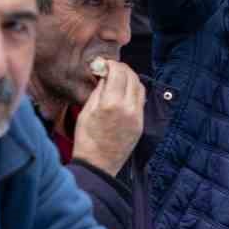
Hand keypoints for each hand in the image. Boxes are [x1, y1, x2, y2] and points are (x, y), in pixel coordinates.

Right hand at [70, 59, 144, 176]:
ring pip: (140, 87)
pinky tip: (125, 92)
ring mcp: (137, 116)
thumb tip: (105, 76)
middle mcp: (128, 108)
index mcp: (111, 103)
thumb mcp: (86, 111)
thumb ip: (98, 91)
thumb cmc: (86, 139)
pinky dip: (135, 91)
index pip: (118, 73)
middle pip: (132, 77)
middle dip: (123, 69)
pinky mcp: (141, 124)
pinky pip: (142, 100)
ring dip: (131, 78)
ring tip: (120, 78)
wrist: (98, 165)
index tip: (106, 64)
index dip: (112, 64)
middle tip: (113, 68)